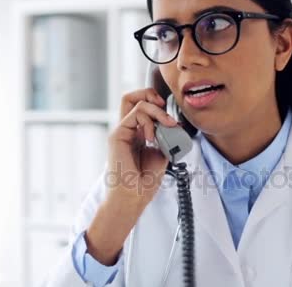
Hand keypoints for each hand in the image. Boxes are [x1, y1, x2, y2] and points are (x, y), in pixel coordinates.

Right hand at [106, 88, 178, 207]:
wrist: (134, 197)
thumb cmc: (144, 182)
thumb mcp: (161, 153)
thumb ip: (165, 137)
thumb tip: (174, 125)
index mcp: (136, 133)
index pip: (141, 105)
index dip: (156, 103)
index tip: (171, 116)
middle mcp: (127, 130)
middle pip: (132, 96)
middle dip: (150, 94)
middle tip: (164, 107)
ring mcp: (121, 131)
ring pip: (135, 101)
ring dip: (157, 111)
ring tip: (167, 126)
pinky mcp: (117, 135)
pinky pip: (135, 114)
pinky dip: (150, 121)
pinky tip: (153, 137)